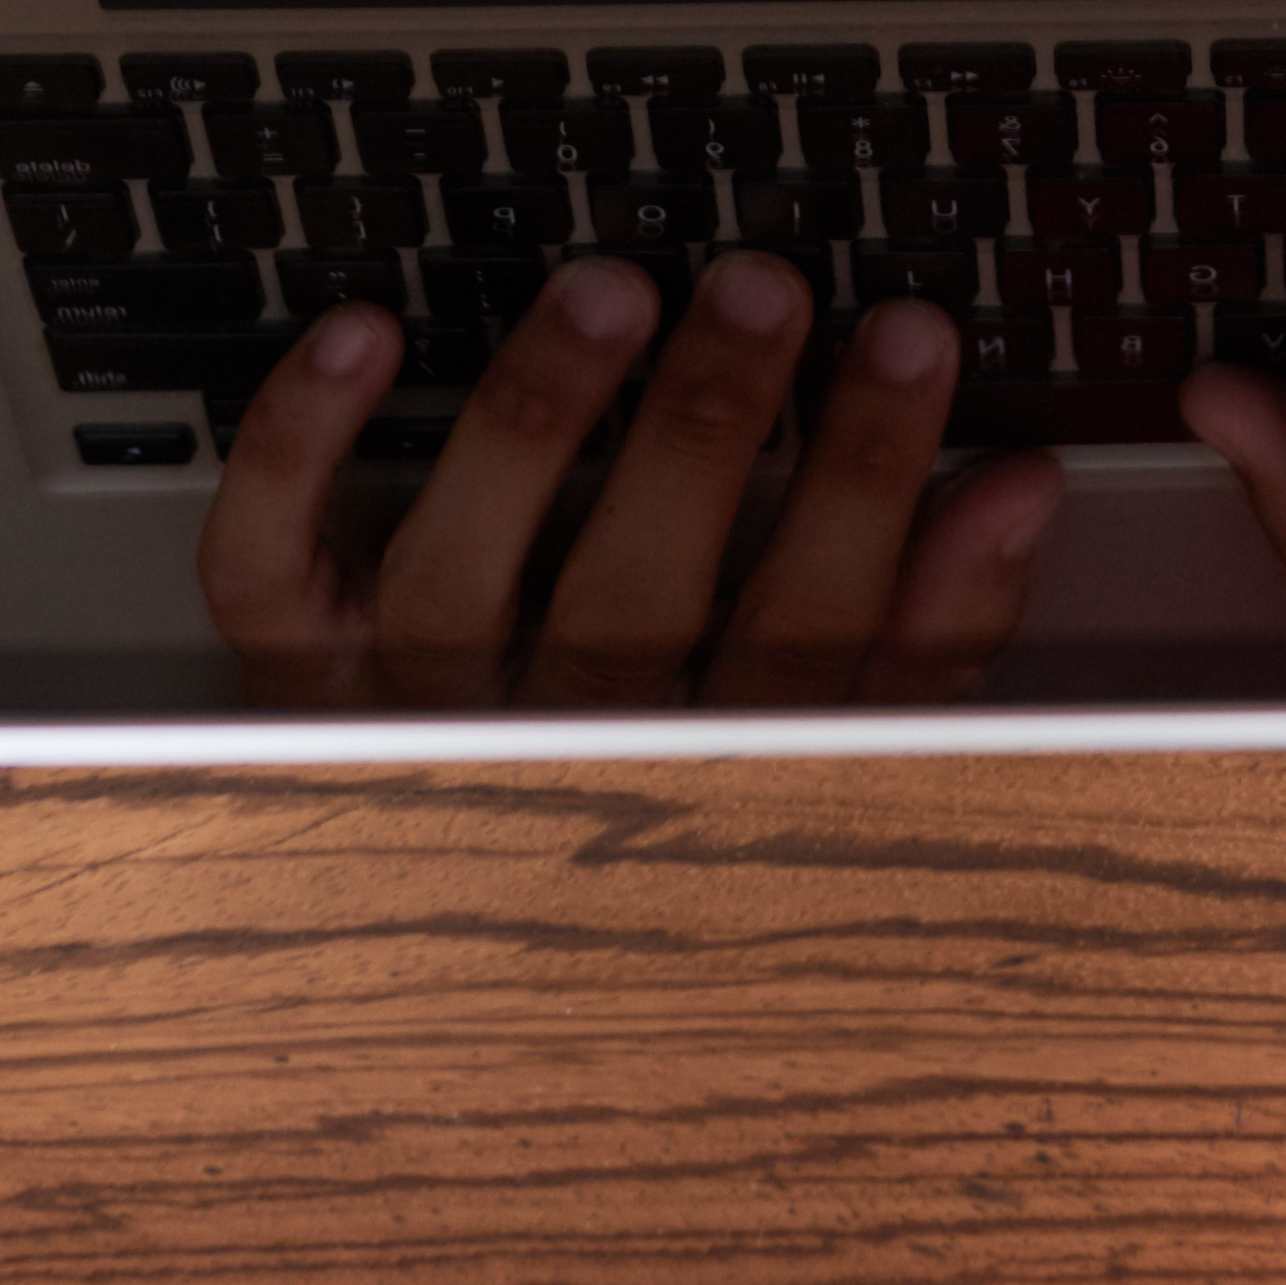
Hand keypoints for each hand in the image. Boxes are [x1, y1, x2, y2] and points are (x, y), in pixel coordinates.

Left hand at [201, 251, 1068, 714]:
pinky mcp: (290, 672)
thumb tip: (1015, 487)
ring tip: (611, 291)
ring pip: (456, 578)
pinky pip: (271, 565)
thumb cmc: (670, 800)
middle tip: (761, 289)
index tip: (911, 343)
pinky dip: (301, 447)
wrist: (436, 995)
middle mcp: (541, 758)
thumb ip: (929, 636)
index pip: (802, 644)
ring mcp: (399, 716)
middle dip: (707, 434)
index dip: (866, 490)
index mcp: (692, 789)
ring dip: (537, 423)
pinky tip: (367, 332)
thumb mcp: (833, 750)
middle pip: (632, 605)